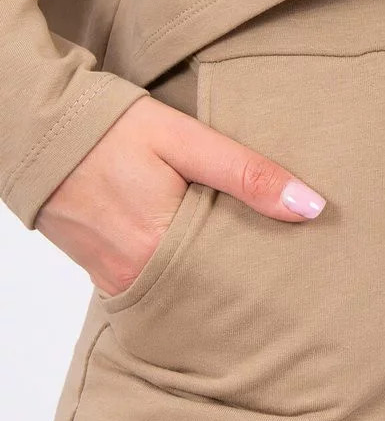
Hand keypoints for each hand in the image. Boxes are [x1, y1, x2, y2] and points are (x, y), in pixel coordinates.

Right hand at [34, 95, 325, 295]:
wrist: (38, 128)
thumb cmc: (110, 128)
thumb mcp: (185, 140)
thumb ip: (247, 175)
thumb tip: (311, 208)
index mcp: (159, 247)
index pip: (235, 279)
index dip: (269, 274)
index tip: (305, 270)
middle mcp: (134, 274)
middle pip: (210, 292)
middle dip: (246, 283)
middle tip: (288, 274)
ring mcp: (114, 277)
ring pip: (182, 292)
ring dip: (213, 280)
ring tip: (252, 266)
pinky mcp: (101, 271)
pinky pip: (153, 285)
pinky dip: (180, 276)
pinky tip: (204, 260)